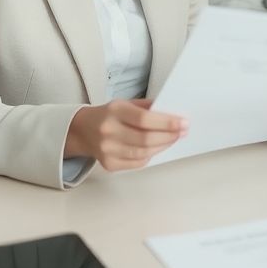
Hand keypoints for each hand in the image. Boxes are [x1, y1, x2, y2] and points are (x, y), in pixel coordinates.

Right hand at [64, 98, 187, 170]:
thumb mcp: (126, 103)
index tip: (183, 123)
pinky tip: (157, 147)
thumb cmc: (110, 115)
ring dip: (163, 146)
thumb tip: (173, 114)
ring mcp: (107, 150)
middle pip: (145, 139)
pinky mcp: (109, 164)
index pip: (144, 119)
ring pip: (143, 153)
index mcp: (114, 111)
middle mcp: (108, 131)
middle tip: (183, 132)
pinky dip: (151, 155)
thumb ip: (148, 107)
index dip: (167, 122)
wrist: (83, 130)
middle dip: (169, 136)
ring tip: (173, 139)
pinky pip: (137, 163)